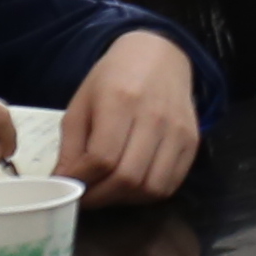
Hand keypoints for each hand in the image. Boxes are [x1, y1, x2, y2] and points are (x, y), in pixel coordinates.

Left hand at [53, 28, 199, 203]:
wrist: (159, 56)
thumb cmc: (113, 79)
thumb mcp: (81, 104)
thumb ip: (71, 146)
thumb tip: (62, 184)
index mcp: (121, 100)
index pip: (101, 158)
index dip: (82, 181)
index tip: (69, 187)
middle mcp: (155, 116)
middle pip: (128, 177)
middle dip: (101, 197)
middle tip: (86, 197)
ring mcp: (178, 130)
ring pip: (152, 187)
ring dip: (125, 199)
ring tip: (109, 192)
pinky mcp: (193, 141)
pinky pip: (171, 183)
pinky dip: (148, 194)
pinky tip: (132, 186)